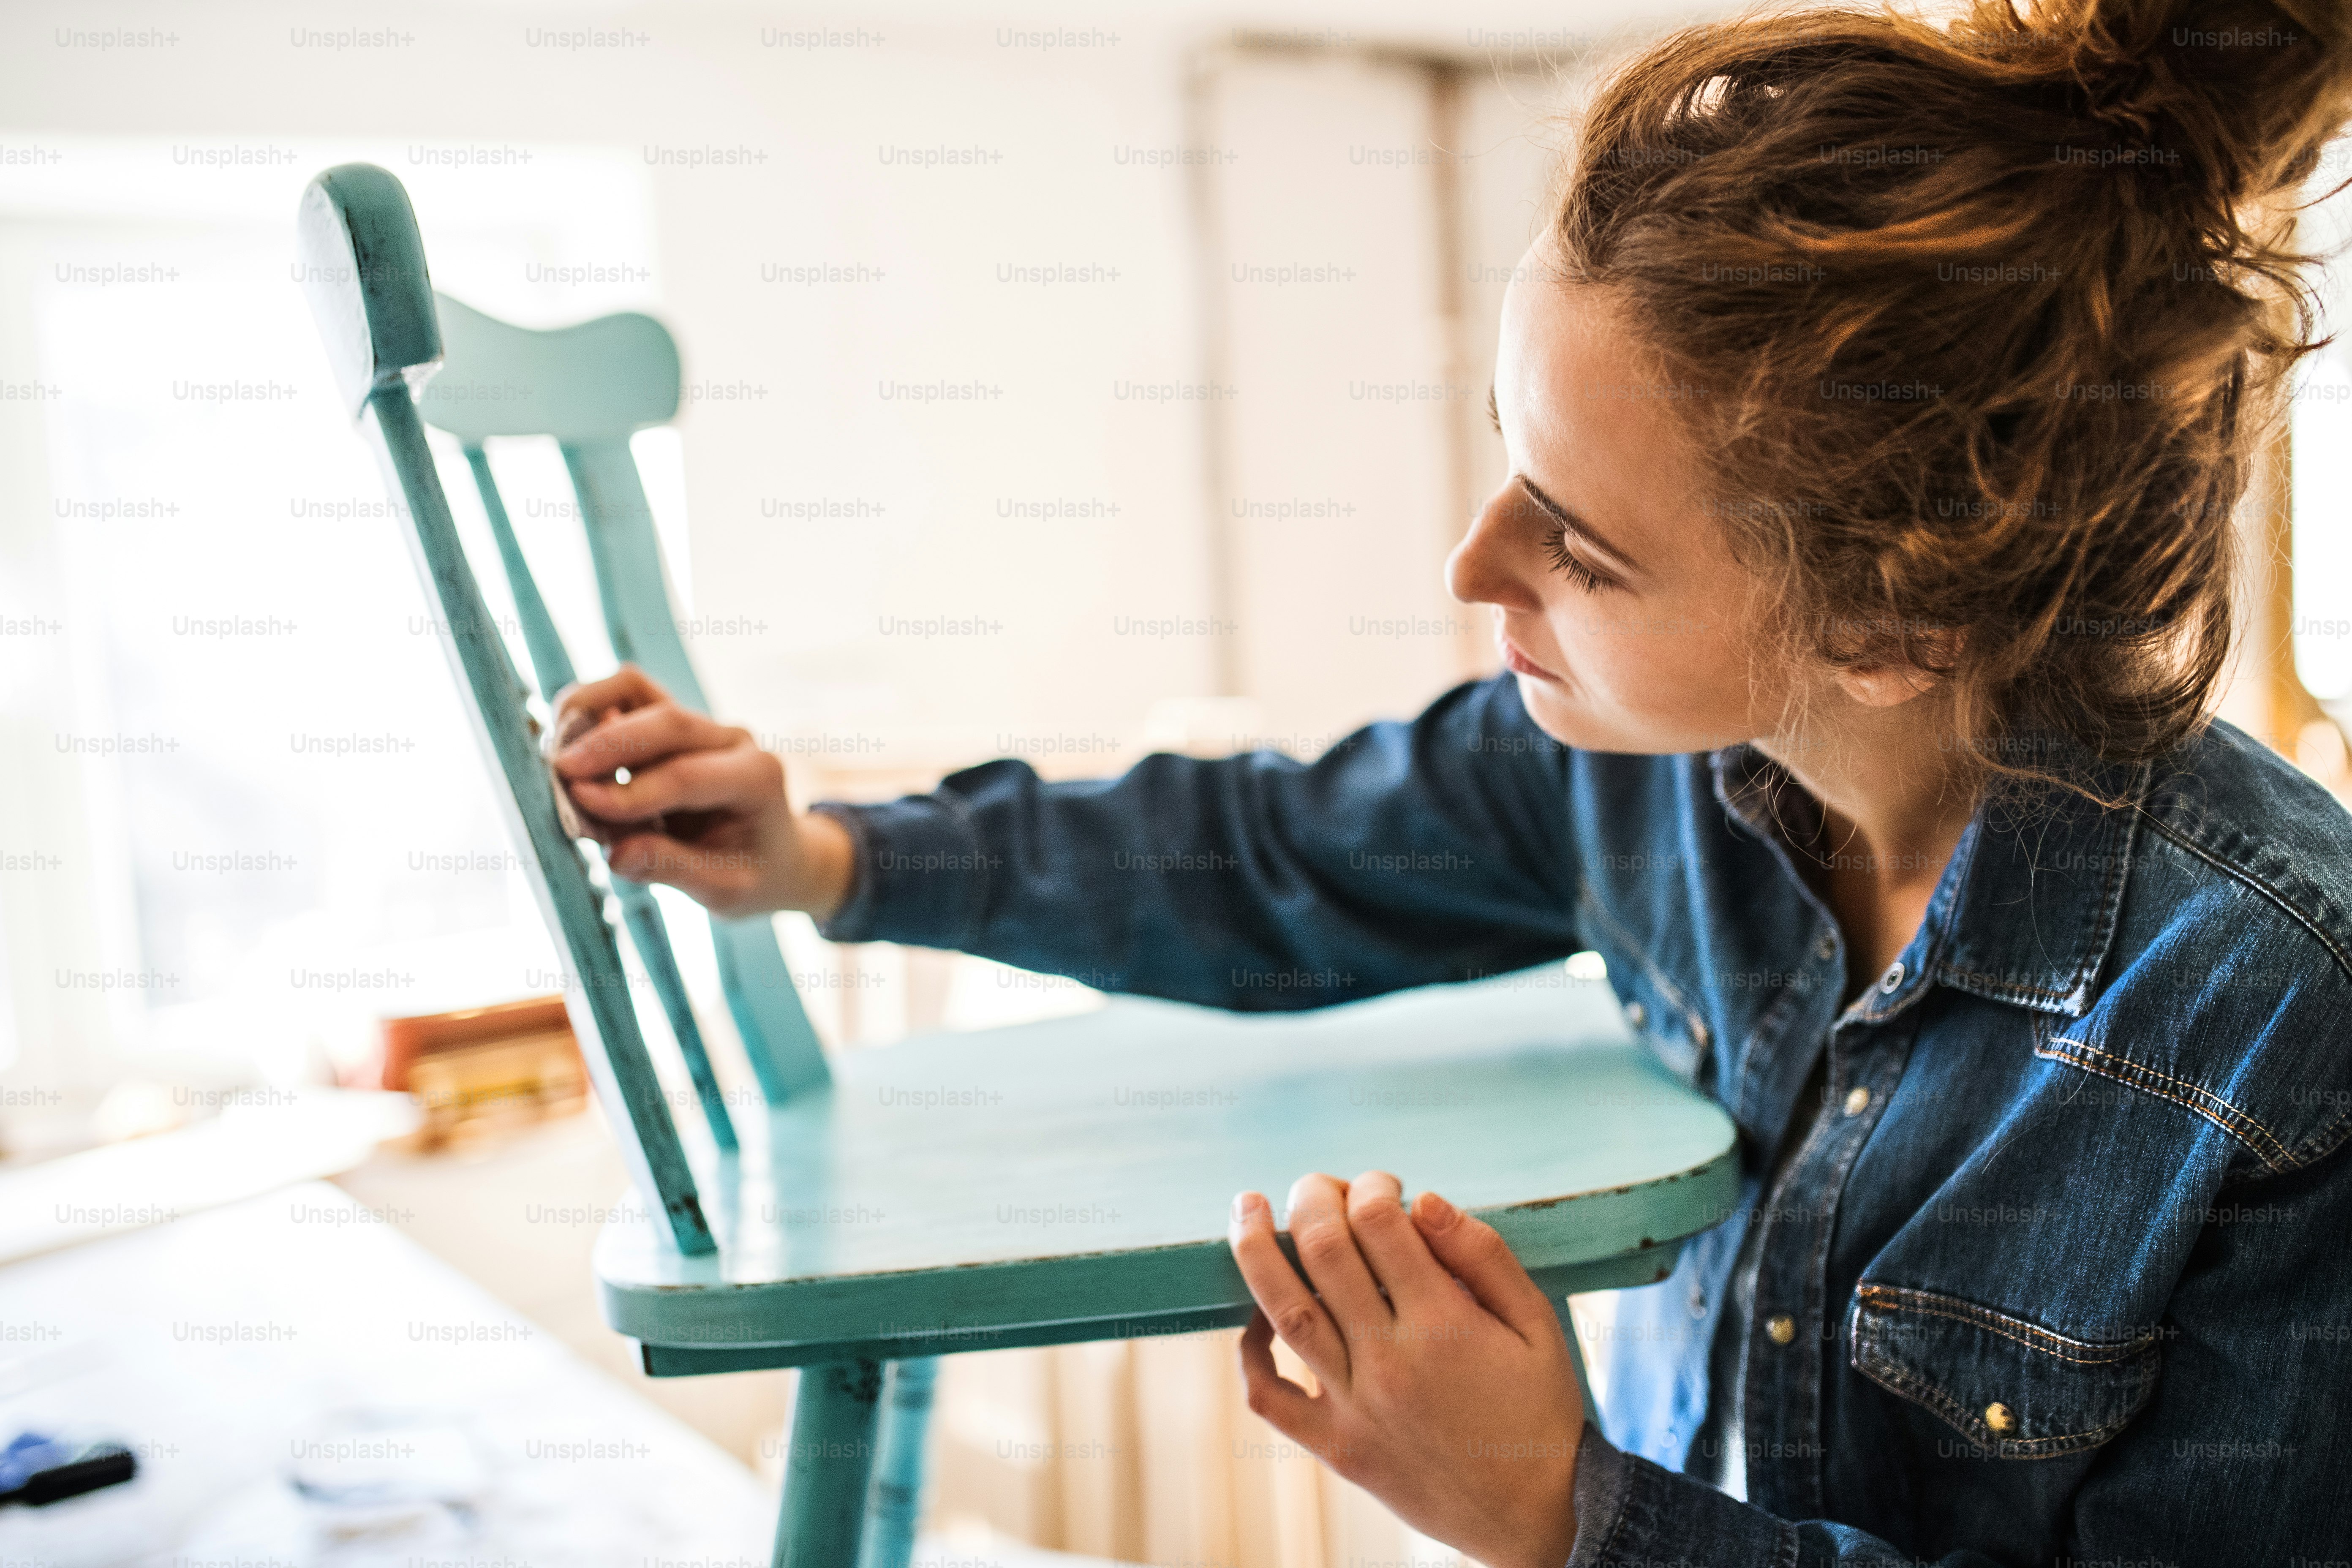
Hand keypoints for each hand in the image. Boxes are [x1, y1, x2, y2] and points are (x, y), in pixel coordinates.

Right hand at [548, 664, 853, 919]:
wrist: (776, 853)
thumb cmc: (753, 873)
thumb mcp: (725, 889)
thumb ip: (674, 869)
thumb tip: (617, 856)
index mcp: (757, 778)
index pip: (687, 775)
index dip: (630, 790)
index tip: (582, 804)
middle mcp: (732, 740)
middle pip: (666, 721)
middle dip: (607, 745)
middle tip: (558, 773)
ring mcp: (702, 724)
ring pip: (639, 691)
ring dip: (590, 712)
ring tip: (555, 752)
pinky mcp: (671, 721)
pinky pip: (626, 695)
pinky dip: (589, 708)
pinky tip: (563, 740)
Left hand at [1227, 1171, 1583, 1567]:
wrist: (1538, 1514)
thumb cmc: (1541, 1411)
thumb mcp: (1537, 1323)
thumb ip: (1483, 1255)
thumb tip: (1423, 1200)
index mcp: (1444, 1323)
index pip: (1380, 1224)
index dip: (1372, 1187)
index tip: (1382, 1185)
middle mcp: (1389, 1361)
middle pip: (1325, 1253)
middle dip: (1310, 1201)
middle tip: (1314, 1184)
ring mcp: (1355, 1407)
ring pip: (1286, 1314)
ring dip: (1256, 1251)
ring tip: (1245, 1208)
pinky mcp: (1337, 1448)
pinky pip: (1271, 1399)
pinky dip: (1250, 1353)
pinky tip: (1255, 1318)